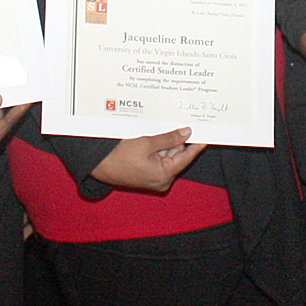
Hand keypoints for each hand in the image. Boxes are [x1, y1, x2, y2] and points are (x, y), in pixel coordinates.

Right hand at [90, 128, 206, 192]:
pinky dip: (156, 149)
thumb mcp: (146, 143)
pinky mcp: (149, 175)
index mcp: (165, 175)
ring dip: (163, 143)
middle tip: (170, 125)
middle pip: (177, 154)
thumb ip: (169, 138)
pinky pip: (158, 159)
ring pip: (167, 155)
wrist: (99, 166)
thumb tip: (186, 132)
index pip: (187, 156)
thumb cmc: (119, 157)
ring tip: (150, 135)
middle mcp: (163, 180)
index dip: (197, 144)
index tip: (206, 134)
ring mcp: (155, 178)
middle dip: (174, 140)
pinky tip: (148, 140)